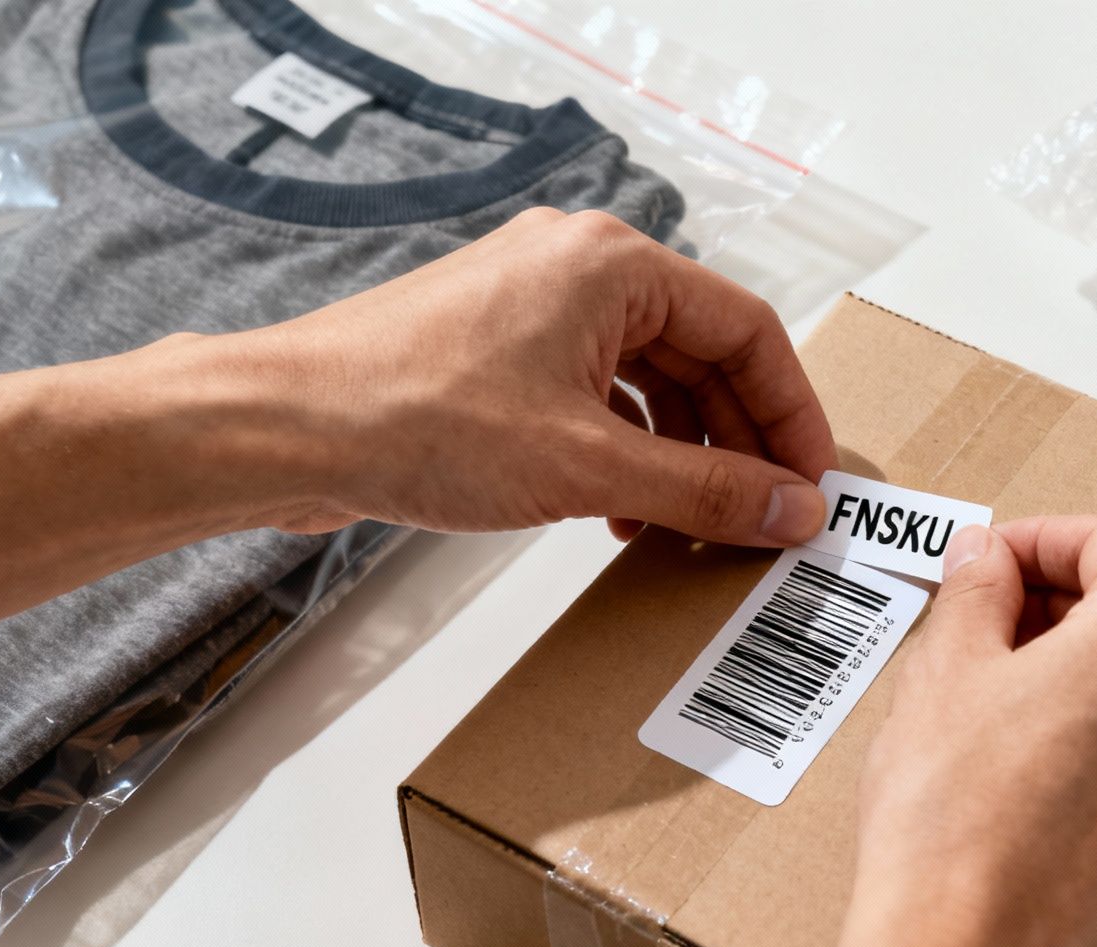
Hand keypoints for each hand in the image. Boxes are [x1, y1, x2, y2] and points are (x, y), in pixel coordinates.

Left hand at [0, 206, 833, 695]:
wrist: (284, 428)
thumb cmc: (416, 419)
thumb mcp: (589, 468)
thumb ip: (704, 491)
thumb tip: (790, 510)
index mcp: (615, 265)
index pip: (749, 329)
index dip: (792, 413)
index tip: (812, 485)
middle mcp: (579, 269)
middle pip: (702, 355)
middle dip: (738, 444)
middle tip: (766, 519)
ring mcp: (533, 308)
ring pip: (648, 381)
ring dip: (681, 458)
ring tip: (696, 533)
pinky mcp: (497, 352)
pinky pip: (595, 396)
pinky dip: (625, 455)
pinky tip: (626, 519)